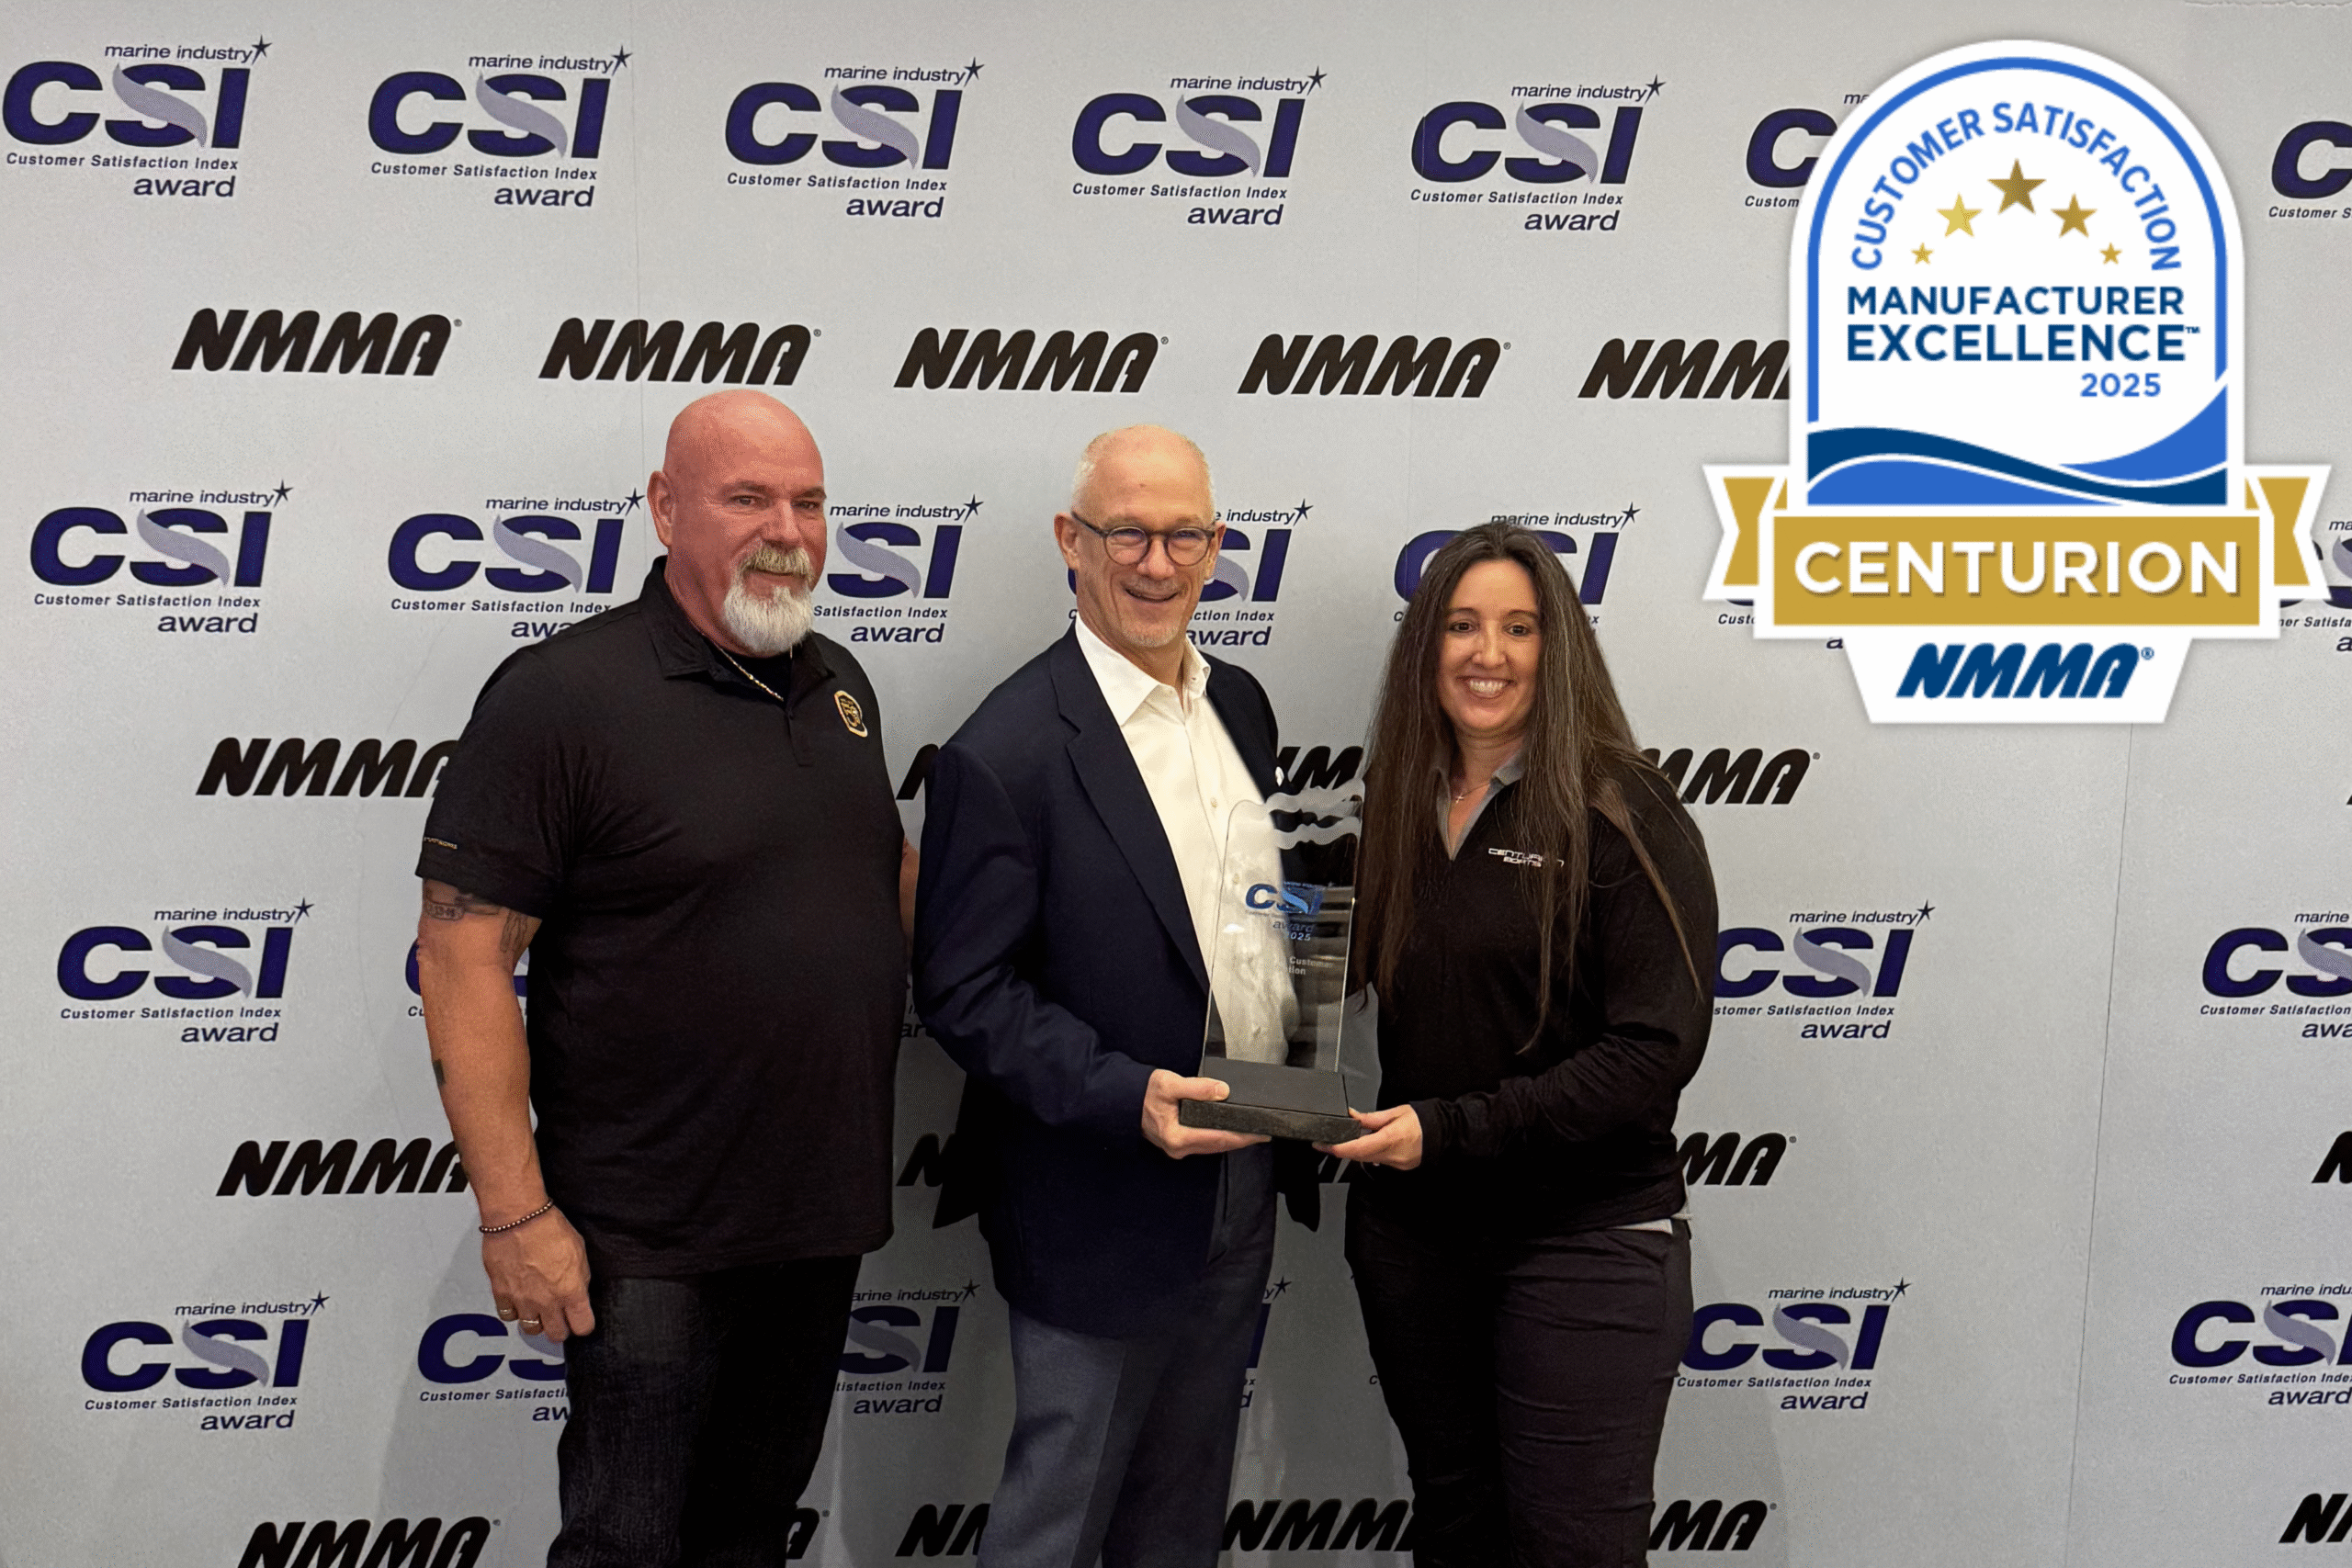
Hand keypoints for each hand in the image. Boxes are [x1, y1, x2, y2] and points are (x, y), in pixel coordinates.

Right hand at [483, 1206, 594, 1342]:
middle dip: (561, 1329)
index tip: (581, 1320)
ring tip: (539, 1309)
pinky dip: (513, 1311)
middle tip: (560, 1319)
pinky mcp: (502, 1294)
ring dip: (537, 1321)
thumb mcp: (579, 1251)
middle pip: (556, 1334)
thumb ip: (580, 1278)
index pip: (583, 1326)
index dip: (583, 1325)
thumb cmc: (549, 1228)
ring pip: (531, 1329)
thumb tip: (578, 1290)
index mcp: (571, 1291)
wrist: (518, 1218)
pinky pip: (508, 1315)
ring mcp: (523, 1300)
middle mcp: (547, 1301)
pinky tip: (518, 1301)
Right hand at [1141, 1068, 1269, 1157]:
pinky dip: (1220, 1138)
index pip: (1218, 1138)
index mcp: (1177, 1137)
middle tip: (1262, 1132)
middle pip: (1218, 1146)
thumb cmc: (1142, 1092)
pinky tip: (1229, 1131)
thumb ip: (1196, 1088)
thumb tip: (1221, 1091)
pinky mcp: (1178, 1143)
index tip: (1260, 1132)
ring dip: (1232, 1140)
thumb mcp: (1168, 1084)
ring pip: (1212, 1147)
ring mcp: (1177, 1147)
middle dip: (1242, 1140)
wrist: (1122, 1100)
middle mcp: (1178, 1147)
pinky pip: (1205, 1143)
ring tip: (1251, 1132)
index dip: (1242, 1136)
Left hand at [1317, 1104, 1422, 1169]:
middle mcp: (1393, 1155)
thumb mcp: (1395, 1112)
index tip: (1323, 1145)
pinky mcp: (1400, 1166)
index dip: (1338, 1148)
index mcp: (1391, 1138)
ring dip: (1355, 1151)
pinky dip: (1370, 1154)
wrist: (1443, 1132)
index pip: (1358, 1148)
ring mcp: (1396, 1163)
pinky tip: (1370, 1145)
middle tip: (1327, 1143)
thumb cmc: (1422, 1120)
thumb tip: (1352, 1117)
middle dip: (1342, 1150)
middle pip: (1359, 1156)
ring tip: (1349, 1140)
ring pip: (1367, 1160)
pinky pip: (1378, 1161)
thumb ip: (1370, 1118)